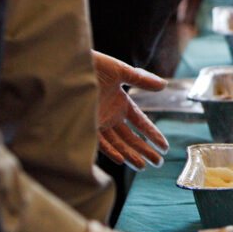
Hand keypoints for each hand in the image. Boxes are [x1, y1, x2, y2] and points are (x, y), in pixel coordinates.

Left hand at [93, 51, 168, 168]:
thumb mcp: (120, 70)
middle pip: (132, 137)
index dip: (153, 134)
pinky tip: (121, 159)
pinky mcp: (85, 125)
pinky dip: (110, 151)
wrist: (67, 68)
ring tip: (143, 166)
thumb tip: (163, 85)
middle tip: (159, 163)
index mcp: (121, 103)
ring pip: (118, 143)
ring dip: (130, 155)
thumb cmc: (94, 65)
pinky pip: (100, 142)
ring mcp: (99, 122)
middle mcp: (111, 115)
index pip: (141, 122)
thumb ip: (141, 79)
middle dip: (145, 150)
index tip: (165, 147)